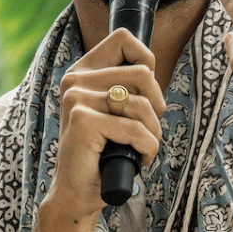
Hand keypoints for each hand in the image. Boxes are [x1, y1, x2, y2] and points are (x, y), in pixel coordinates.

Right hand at [42, 27, 166, 224]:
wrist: (76, 193)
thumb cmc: (100, 153)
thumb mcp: (112, 111)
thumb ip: (124, 86)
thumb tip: (152, 70)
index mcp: (81, 72)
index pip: (123, 38)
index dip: (146, 61)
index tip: (145, 93)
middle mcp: (75, 81)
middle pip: (142, 73)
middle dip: (158, 106)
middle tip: (148, 128)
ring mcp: (76, 100)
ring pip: (143, 104)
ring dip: (154, 132)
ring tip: (143, 147)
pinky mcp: (82, 122)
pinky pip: (136, 129)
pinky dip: (148, 148)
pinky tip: (139, 159)